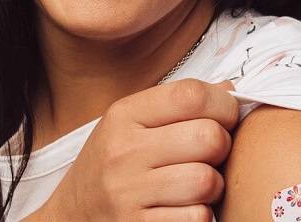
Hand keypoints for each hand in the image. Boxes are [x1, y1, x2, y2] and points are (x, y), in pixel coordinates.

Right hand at [26, 79, 240, 221]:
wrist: (70, 216)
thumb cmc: (109, 167)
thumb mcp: (130, 125)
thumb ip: (176, 106)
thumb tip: (230, 92)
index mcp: (124, 115)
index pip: (192, 95)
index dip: (225, 106)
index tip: (227, 117)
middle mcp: (122, 151)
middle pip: (209, 137)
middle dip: (223, 147)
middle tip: (210, 156)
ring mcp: (128, 193)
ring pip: (207, 181)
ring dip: (213, 187)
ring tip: (195, 186)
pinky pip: (197, 218)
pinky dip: (199, 216)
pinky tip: (182, 209)